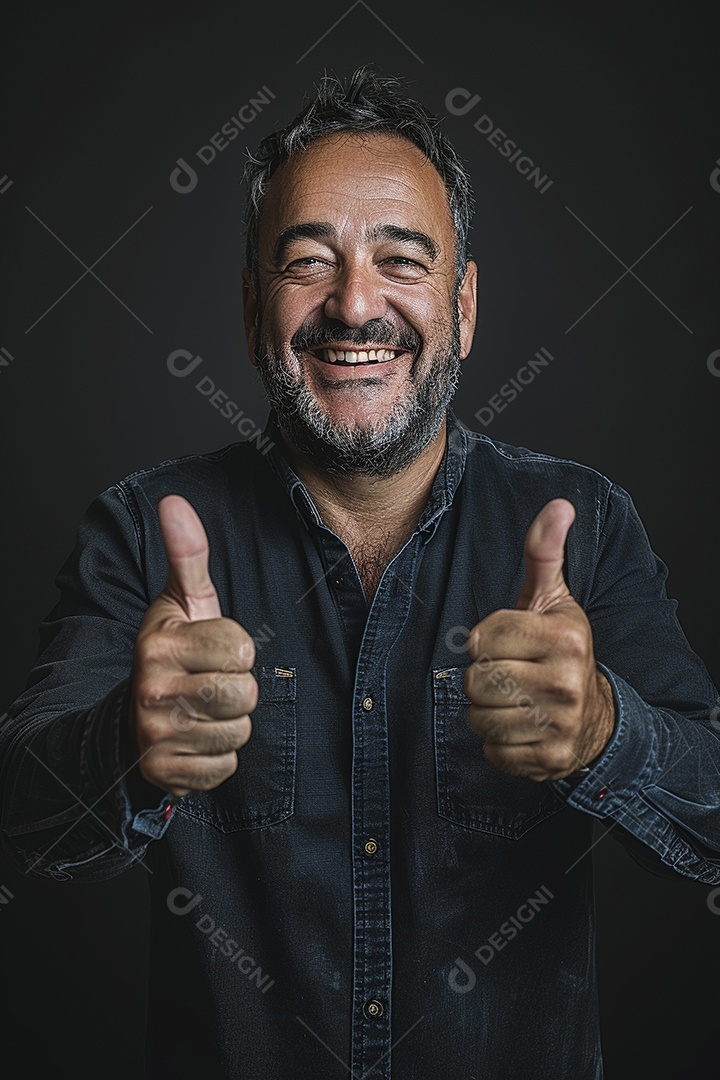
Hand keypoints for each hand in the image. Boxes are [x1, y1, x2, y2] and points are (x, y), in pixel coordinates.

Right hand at [131, 495, 256, 795]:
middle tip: (212, 682)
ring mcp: (156, 733)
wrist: (129, 718)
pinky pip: (225, 767)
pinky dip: (219, 757)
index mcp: (161, 644)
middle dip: (239, 689)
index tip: (214, 650)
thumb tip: (173, 502)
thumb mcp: (180, 602)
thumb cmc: (171, 654)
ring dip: (231, 724)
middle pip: (243, 692)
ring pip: (238, 731)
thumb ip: (187, 554)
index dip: (237, 648)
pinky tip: (198, 739)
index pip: (241, 647)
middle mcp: (153, 689)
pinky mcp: (164, 771)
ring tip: (204, 711)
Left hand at [463, 499, 614, 781]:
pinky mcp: (550, 759)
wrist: (594, 716)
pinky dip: (497, 743)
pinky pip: (491, 751)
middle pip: (476, 680)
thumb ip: (544, 554)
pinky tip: (520, 727)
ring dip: (486, 711)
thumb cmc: (560, 650)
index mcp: (564, 637)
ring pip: (479, 718)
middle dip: (483, 678)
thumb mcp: (551, 600)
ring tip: (513, 701)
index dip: (484, 641)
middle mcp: (566, 681)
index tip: (506, 644)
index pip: (481, 638)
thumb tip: (558, 505)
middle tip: (509, 674)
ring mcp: (561, 723)